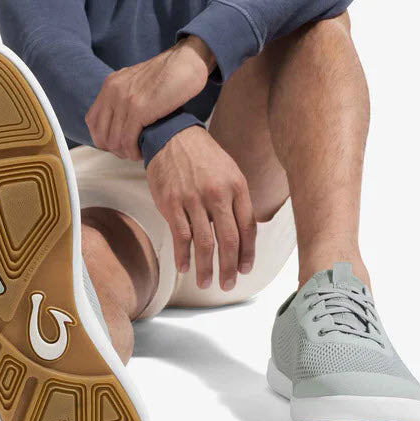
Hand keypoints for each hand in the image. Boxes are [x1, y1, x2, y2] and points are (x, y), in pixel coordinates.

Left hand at [85, 36, 215, 159]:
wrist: (187, 62)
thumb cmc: (169, 75)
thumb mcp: (137, 82)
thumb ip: (125, 95)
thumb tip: (121, 119)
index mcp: (110, 85)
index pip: (92, 120)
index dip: (101, 138)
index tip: (116, 145)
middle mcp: (113, 91)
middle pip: (101, 133)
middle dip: (113, 149)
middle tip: (127, 152)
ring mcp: (125, 100)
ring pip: (114, 139)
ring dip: (124, 152)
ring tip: (135, 154)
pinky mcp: (139, 109)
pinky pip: (127, 139)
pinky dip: (133, 151)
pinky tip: (141, 152)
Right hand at [146, 126, 256, 290]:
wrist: (172, 136)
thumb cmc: (204, 157)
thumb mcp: (230, 171)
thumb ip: (238, 200)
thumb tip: (245, 233)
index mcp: (237, 187)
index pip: (247, 227)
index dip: (248, 252)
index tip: (245, 269)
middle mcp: (217, 194)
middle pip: (228, 240)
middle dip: (230, 267)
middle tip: (228, 284)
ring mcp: (193, 199)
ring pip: (204, 243)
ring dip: (206, 267)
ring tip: (206, 282)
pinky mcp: (171, 203)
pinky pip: (181, 236)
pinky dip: (183, 255)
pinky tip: (184, 268)